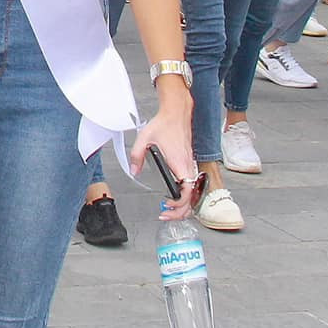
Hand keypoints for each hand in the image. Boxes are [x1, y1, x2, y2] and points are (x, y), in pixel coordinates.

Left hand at [130, 100, 196, 220]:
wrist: (176, 113)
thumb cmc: (164, 124)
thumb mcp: (144, 139)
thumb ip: (137, 156)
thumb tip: (134, 172)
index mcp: (180, 164)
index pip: (187, 191)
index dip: (179, 203)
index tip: (167, 205)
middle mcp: (188, 167)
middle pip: (192, 198)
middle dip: (181, 211)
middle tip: (166, 215)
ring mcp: (190, 166)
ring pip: (193, 192)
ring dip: (184, 204)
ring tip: (170, 209)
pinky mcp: (189, 163)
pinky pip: (191, 184)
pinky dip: (185, 195)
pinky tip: (174, 196)